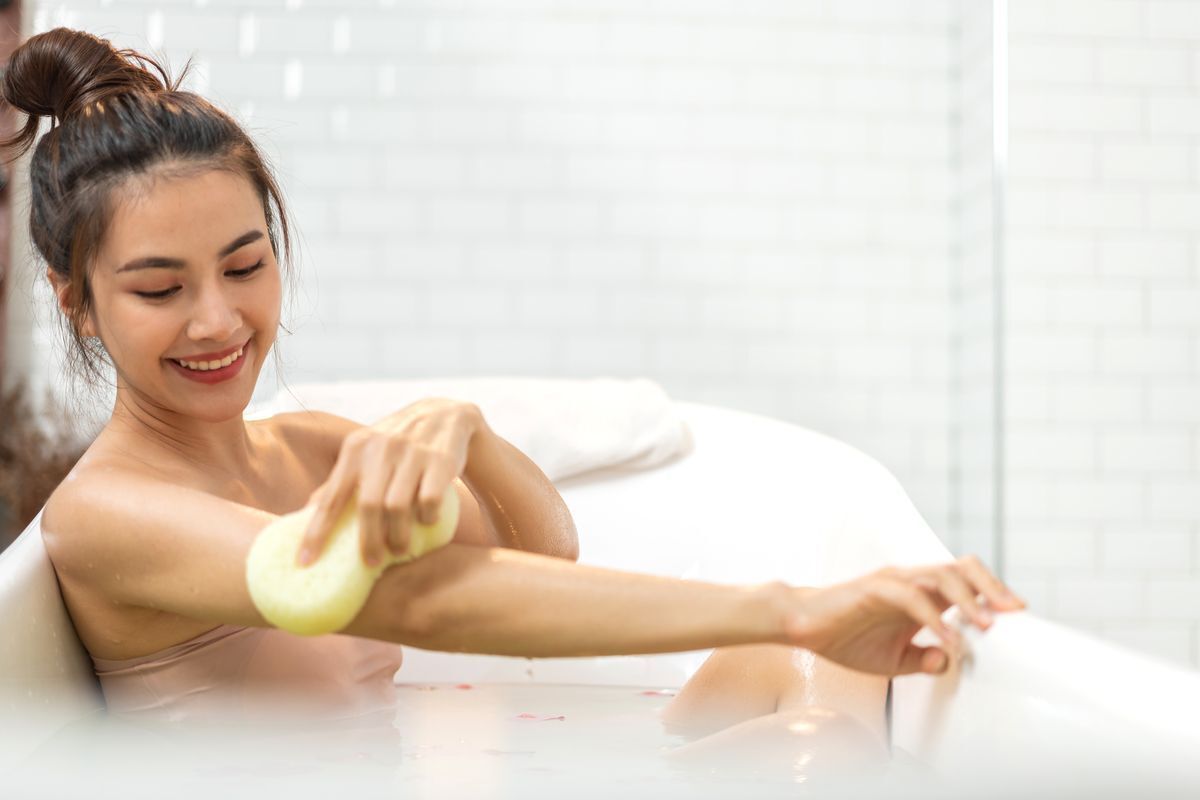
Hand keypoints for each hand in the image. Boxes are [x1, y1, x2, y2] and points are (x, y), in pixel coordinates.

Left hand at [296, 398, 483, 567]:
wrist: (444, 415)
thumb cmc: (397, 443)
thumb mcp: (366, 452)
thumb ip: (341, 480)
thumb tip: (306, 512)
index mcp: (356, 448)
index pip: (331, 497)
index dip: (317, 532)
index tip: (306, 562)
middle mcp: (381, 447)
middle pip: (368, 506)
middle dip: (368, 541)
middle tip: (371, 562)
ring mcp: (412, 452)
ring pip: (398, 506)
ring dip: (399, 535)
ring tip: (400, 549)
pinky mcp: (441, 460)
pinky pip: (430, 500)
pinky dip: (427, 518)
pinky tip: (427, 522)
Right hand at [779, 556, 1025, 676]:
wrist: (802, 626)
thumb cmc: (844, 638)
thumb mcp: (892, 662)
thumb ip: (922, 661)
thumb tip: (949, 662)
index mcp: (919, 595)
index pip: (965, 582)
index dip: (994, 593)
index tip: (1019, 614)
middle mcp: (911, 581)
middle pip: (961, 569)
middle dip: (992, 588)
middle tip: (1014, 612)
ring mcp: (893, 581)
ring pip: (940, 576)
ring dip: (968, 601)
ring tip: (986, 626)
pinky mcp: (873, 588)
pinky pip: (910, 597)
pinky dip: (932, 616)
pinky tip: (944, 637)